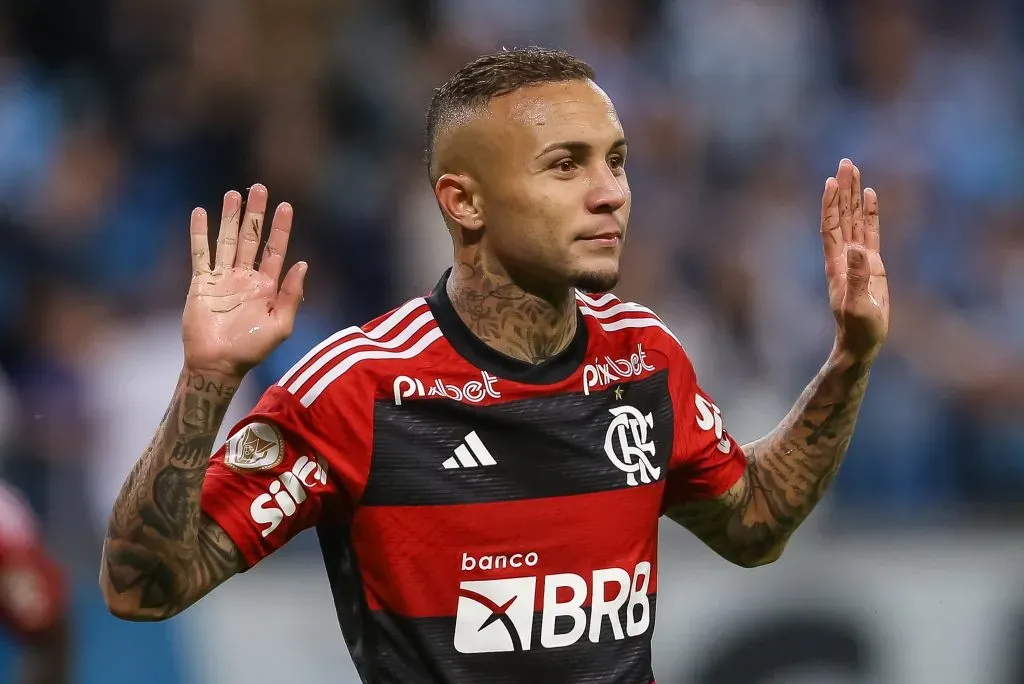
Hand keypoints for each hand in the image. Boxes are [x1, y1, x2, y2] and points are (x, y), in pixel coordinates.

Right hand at [183, 184, 306, 378]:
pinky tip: (200, 213)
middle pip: (251, 238)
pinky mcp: (201, 282)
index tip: (286, 206)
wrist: (218, 363)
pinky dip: (199, 233)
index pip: (275, 250)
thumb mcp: (281, 325)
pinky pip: (200, 253)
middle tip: (260, 188)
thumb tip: (303, 264)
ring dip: (230, 216)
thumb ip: (291, 295)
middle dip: (255, 214)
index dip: (280, 228)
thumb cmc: (251, 349)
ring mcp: (223, 278)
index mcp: (267, 286)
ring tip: (234, 193)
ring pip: (226, 240)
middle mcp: (245, 277)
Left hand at [820, 159, 888, 360]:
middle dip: (843, 190)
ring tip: (855, 170)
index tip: (831, 181)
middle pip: (842, 216)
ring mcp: (858, 258)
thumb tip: (857, 249)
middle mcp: (844, 256)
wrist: (861, 341)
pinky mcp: (872, 264)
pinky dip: (870, 213)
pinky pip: (870, 231)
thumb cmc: (858, 328)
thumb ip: (858, 277)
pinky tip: (871, 195)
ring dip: (854, 196)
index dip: (830, 205)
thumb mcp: (859, 304)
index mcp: (837, 264)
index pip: (831, 227)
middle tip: (846, 162)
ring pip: (855, 220)